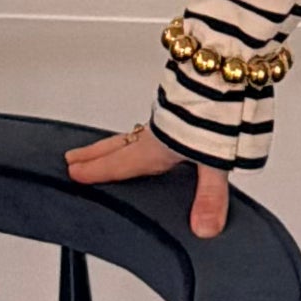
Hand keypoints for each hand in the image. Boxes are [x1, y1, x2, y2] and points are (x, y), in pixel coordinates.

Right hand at [63, 120, 233, 239]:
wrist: (228, 71)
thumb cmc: (220, 112)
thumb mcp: (214, 160)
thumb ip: (210, 196)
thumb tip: (204, 229)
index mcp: (157, 147)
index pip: (121, 164)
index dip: (98, 171)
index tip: (74, 174)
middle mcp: (158, 133)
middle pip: (117, 146)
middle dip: (95, 154)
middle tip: (72, 158)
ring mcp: (169, 119)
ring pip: (133, 133)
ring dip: (116, 141)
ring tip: (104, 147)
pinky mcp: (183, 107)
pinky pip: (153, 124)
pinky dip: (142, 130)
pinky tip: (153, 132)